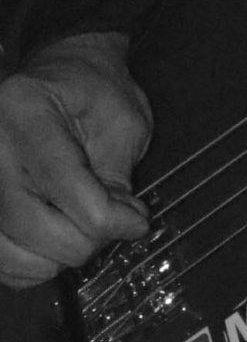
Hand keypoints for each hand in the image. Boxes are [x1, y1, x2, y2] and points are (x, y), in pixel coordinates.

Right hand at [0, 31, 152, 287]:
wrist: (62, 75)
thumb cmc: (96, 92)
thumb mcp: (123, 122)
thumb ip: (117, 179)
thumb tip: (123, 230)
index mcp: (25, 111)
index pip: (63, 185)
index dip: (108, 219)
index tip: (138, 222)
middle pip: (29, 224)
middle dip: (83, 241)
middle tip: (114, 228)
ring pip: (8, 250)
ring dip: (57, 258)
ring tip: (86, 232)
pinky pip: (0, 258)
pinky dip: (31, 266)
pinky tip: (58, 243)